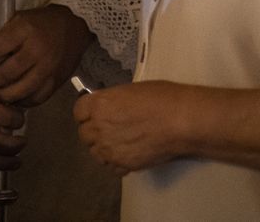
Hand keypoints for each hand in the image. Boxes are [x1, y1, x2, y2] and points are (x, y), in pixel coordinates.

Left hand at [0, 5, 91, 105]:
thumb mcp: (12, 16)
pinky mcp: (56, 82)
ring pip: (20, 90)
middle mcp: (36, 49)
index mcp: (23, 29)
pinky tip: (12, 99)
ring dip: (2, 96)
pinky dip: (21, 102)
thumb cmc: (37, 22)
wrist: (73, 28)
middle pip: (5, 73)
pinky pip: (35, 98)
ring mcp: (47, 68)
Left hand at [73, 81, 188, 174]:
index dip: (87, 112)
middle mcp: (98, 128)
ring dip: (103, 148)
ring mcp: (109, 149)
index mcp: (99, 105)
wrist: (181, 122)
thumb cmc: (161, 98)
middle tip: (109, 129)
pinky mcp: (123, 165)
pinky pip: (112, 167)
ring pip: (95, 153)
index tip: (95, 113)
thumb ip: (112, 101)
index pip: (78, 112)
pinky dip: (117, 163)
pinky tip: (129, 155)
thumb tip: (108, 107)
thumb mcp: (130, 91)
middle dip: (94, 131)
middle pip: (84, 134)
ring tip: (119, 143)